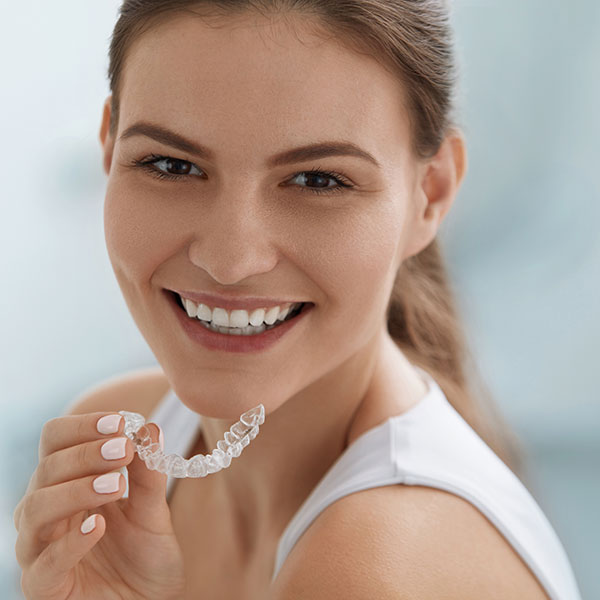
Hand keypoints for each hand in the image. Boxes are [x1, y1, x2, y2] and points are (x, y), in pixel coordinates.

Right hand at [13, 412, 185, 598]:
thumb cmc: (145, 555)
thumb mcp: (153, 510)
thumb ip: (148, 473)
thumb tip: (149, 429)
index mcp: (69, 483)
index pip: (56, 442)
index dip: (82, 427)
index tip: (119, 421)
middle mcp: (48, 511)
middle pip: (46, 468)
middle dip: (86, 453)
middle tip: (123, 450)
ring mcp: (40, 548)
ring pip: (35, 509)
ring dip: (76, 489)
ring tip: (115, 485)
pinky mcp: (44, 587)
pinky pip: (43, 563)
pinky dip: (69, 542)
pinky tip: (97, 526)